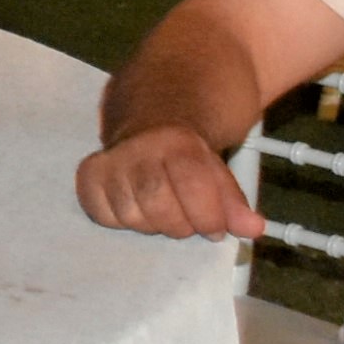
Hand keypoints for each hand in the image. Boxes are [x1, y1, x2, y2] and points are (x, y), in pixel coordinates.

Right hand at [73, 121, 261, 240]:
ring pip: (130, 215)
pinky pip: (100, 212)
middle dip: (180, 224)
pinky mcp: (89, 174)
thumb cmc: (189, 150)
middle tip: (188, 219)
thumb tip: (254, 229)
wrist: (153, 114)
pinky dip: (119, 220)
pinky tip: (135, 208)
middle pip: (157, 206)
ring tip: (163, 212)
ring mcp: (110, 161)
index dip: (208, 215)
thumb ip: (234, 200)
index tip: (216, 228)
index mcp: (176, 141)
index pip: (191, 185)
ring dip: (152, 225)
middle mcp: (138, 148)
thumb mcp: (219, 167)